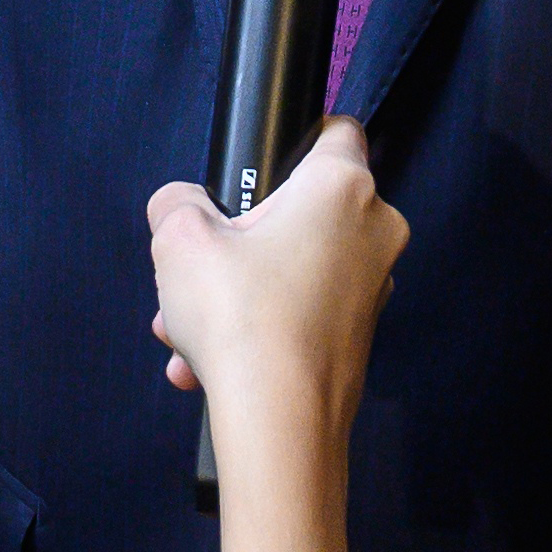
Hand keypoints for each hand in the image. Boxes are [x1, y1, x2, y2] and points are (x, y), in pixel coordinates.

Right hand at [143, 120, 404, 453]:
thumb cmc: (240, 318)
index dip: (296, 138)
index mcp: (341, 187)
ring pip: (293, 270)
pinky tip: (206, 365)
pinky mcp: (361, 334)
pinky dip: (258, 331)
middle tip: (194, 274)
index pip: (336, 129)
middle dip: (237, 243)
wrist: (279, 421)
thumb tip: (181, 205)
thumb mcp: (180, 240)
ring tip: (185, 333)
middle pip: (299, 211)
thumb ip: (176, 203)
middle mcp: (374, 230)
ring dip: (236, 296)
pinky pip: (301, 314)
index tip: (260, 167)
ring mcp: (374, 286)